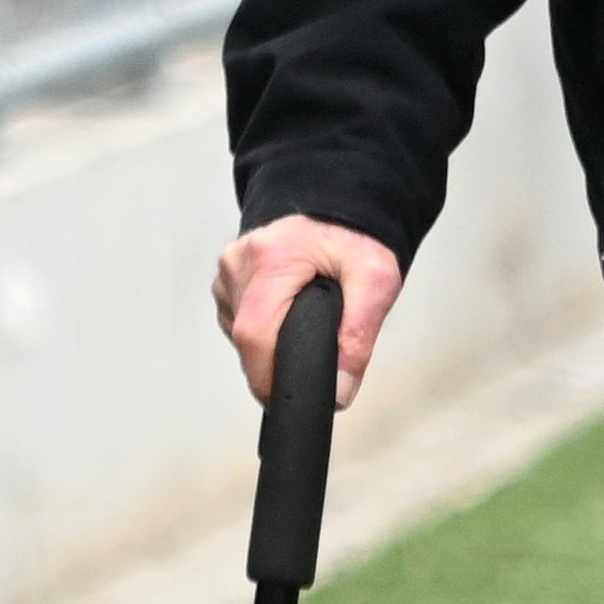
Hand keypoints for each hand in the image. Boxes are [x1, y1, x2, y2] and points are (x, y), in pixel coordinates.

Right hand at [211, 213, 402, 408]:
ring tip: (303, 326)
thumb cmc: (356, 238)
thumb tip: (340, 388)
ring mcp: (228, 272)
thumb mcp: (376, 281)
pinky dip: (263, 330)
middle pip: (246, 337)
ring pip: (239, 332)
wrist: (340, 207)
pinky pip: (238, 320)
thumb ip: (360, 335)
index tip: (287, 396)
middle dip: (278, 359)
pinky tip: (286, 317)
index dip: (269, 374)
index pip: (254, 333)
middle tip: (312, 357)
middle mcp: (239, 263)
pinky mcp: (227, 281)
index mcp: (271, 257)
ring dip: (270, 344)